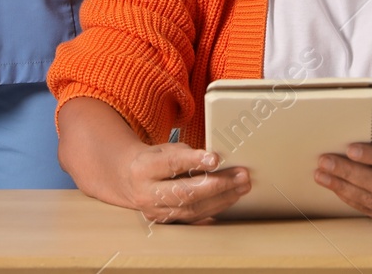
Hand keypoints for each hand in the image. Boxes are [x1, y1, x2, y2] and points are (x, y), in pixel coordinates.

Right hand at [122, 143, 249, 223]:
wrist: (129, 180)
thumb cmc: (153, 160)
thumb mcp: (164, 150)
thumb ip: (186, 155)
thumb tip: (215, 162)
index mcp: (144, 168)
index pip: (172, 165)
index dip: (194, 161)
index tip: (216, 158)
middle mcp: (147, 193)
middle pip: (185, 192)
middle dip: (218, 185)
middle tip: (241, 176)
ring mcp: (156, 212)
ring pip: (193, 209)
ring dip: (222, 198)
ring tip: (241, 186)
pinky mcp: (166, 222)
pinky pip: (194, 218)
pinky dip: (215, 208)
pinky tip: (230, 198)